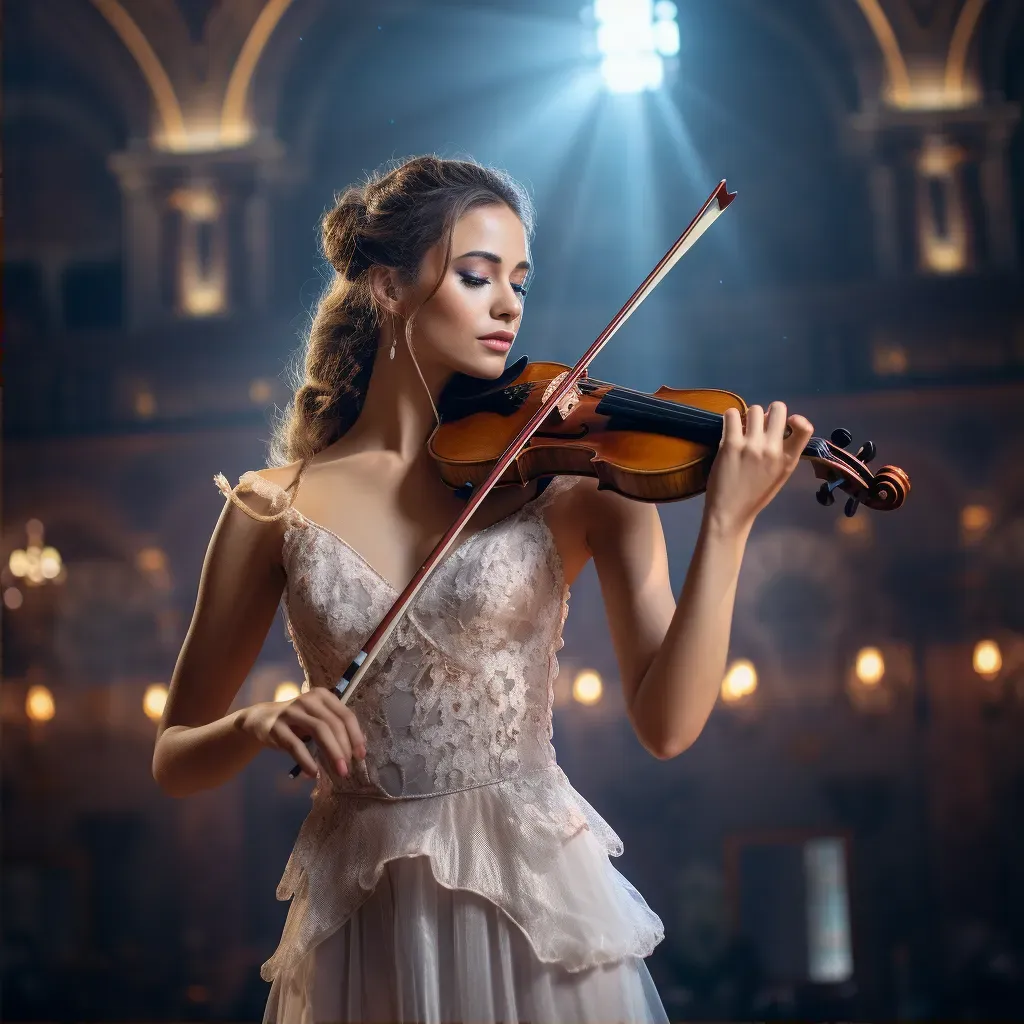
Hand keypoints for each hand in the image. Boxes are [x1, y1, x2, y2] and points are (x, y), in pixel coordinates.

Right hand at [239, 688, 366, 779]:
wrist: (262, 719)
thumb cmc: (298, 721)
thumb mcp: (317, 718)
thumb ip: (335, 728)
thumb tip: (357, 750)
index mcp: (323, 696)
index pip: (345, 715)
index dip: (355, 735)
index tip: (361, 754)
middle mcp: (308, 699)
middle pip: (334, 723)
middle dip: (344, 747)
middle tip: (348, 768)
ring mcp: (291, 712)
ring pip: (319, 730)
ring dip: (332, 752)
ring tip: (339, 771)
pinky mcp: (277, 727)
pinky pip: (295, 745)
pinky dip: (306, 760)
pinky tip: (313, 773)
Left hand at [704, 402, 813, 536]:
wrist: (730, 512)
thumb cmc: (754, 495)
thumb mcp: (780, 475)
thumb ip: (783, 451)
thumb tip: (776, 423)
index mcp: (789, 459)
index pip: (806, 428)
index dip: (796, 418)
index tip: (787, 423)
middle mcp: (773, 449)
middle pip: (778, 408)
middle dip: (768, 413)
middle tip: (758, 426)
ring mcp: (752, 445)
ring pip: (754, 409)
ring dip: (747, 416)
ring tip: (741, 429)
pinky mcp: (731, 444)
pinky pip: (732, 414)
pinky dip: (730, 417)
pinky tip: (729, 428)